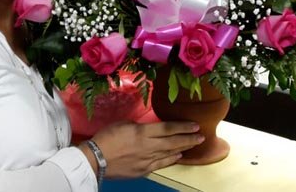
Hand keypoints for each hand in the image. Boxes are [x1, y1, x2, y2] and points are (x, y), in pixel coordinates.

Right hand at [84, 121, 203, 177]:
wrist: (95, 160)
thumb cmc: (105, 138)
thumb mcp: (122, 124)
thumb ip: (138, 125)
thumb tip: (146, 128)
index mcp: (142, 132)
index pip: (168, 128)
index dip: (183, 127)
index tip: (195, 125)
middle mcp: (148, 146)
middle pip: (173, 142)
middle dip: (189, 138)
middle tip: (201, 136)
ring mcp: (146, 160)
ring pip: (170, 153)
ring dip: (183, 148)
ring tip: (193, 144)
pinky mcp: (143, 170)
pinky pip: (161, 164)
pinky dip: (171, 159)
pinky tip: (178, 156)